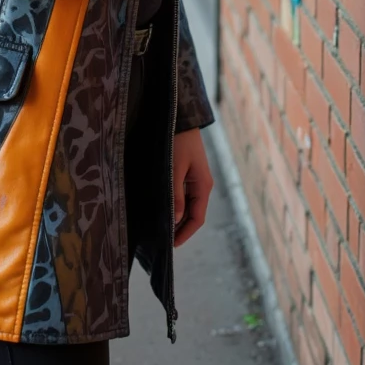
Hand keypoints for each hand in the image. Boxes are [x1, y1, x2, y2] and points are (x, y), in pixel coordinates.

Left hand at [173, 127, 213, 246]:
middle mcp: (202, 186)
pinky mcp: (188, 174)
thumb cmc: (178, 141)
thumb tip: (176, 219)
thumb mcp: (175, 168)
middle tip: (162, 241)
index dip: (184, 234)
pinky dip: (175, 206)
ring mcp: (195, 180)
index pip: (196, 219)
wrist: (181, 118)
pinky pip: (183, 196)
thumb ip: (176, 194)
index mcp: (203, 187)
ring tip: (160, 228)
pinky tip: (163, 210)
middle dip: (180, 229)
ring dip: (177, 218)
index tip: (171, 246)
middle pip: (193, 215)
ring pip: (187, 206)